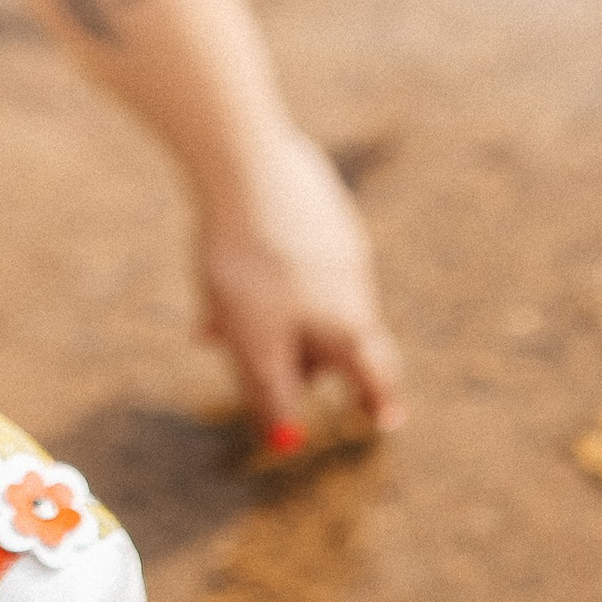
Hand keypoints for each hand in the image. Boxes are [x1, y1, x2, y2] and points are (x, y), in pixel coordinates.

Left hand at [195, 120, 404, 443]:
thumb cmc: (247, 260)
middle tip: (260, 363)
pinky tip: (225, 262)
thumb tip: (285, 441)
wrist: (242, 161)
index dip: (378, 401)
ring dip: (272, 316)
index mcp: (347, 320)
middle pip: (337, 337)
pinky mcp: (316, 204)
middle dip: (300, 358)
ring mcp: (338, 237)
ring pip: (309, 295)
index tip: (386, 420)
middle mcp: (354, 280)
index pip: (375, 374)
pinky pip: (295, 255)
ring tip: (215, 316)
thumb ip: (272, 389)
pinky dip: (268, 275)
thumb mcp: (253, 339)